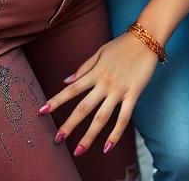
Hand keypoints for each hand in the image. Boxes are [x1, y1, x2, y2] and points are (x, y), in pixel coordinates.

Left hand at [41, 32, 157, 155]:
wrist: (147, 37)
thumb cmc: (123, 44)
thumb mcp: (101, 52)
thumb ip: (84, 67)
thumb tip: (66, 80)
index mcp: (95, 73)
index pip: (72, 90)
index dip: (56, 101)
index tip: (41, 112)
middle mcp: (105, 83)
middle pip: (84, 108)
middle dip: (69, 125)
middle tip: (57, 140)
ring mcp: (119, 90)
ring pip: (101, 117)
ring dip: (89, 136)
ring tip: (79, 151)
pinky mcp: (133, 93)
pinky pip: (124, 117)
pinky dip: (116, 133)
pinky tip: (108, 147)